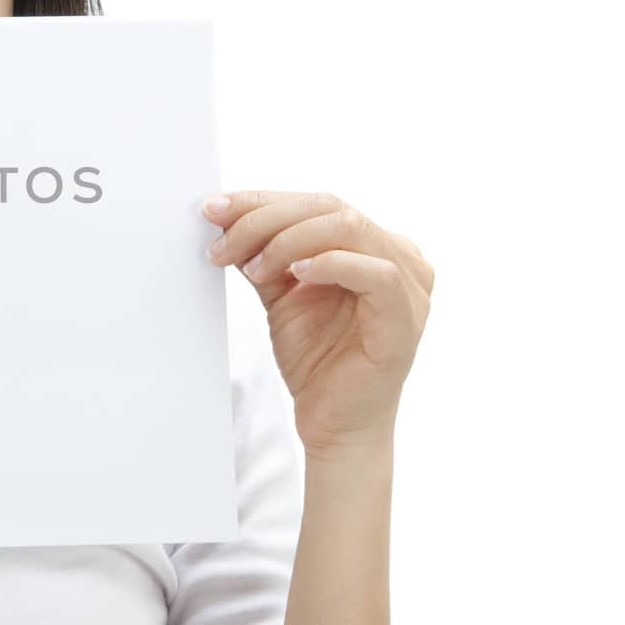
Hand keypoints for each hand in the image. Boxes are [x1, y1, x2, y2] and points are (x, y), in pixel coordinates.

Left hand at [202, 191, 432, 459]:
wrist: (332, 424)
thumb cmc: (316, 359)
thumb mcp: (282, 293)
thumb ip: (264, 253)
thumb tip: (224, 215)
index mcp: (375, 245)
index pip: (317, 203)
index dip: (262, 201)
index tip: (214, 210)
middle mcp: (400, 256)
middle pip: (329, 208)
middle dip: (265, 218)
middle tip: (221, 242)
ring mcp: (410, 286)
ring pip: (348, 228)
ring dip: (286, 239)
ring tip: (251, 267)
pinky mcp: (405, 318)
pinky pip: (376, 272)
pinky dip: (328, 263)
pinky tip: (293, 272)